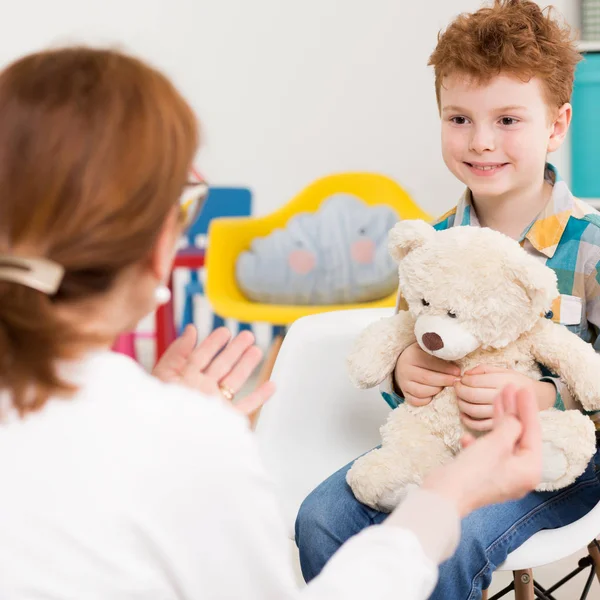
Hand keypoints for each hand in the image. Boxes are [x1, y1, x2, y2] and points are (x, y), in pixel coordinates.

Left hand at [152, 325, 274, 417]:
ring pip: (235, 381)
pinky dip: (260, 397)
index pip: (201, 356)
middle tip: (248, 335)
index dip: (213, 343)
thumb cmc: (161, 408)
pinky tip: (271, 385)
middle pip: (221, 366)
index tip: (225, 331)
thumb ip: (178, 351)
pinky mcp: (226, 419)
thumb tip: (191, 330)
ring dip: (247, 366)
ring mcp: (215, 404)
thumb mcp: (164, 374)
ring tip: (257, 350)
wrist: (169, 437)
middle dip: (234, 350)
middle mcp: (201, 391)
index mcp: (184, 380)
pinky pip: (247, 406)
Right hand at [394, 342, 460, 406]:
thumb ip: (439, 353)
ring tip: (444, 386)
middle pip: (427, 378)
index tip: (458, 371)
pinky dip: (427, 400)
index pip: (429, 362)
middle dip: (444, 380)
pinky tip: (434, 394)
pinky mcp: (404, 393)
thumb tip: (457, 361)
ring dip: (436, 390)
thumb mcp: (427, 349)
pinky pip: (416, 401)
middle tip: (456, 381)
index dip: (445, 368)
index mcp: (411, 356)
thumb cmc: (421, 356)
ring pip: (421, 392)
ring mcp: (403, 383)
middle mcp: (405, 370)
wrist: (404, 363)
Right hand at [422, 384, 542, 516]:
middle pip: (519, 435)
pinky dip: (481, 441)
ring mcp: (501, 475)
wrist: (445, 495)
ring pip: (503, 441)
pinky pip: (487, 452)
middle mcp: (519, 474)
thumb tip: (515, 419)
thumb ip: (511, 427)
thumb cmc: (474, 471)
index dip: (527, 407)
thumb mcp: (497, 443)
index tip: (523, 388)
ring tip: (494, 398)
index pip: (533, 431)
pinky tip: (469, 435)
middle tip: (509, 389)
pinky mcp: (483, 475)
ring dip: (497, 421)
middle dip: (513, 411)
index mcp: (529, 469)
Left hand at [455, 364, 554, 431]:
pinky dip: (467, 420)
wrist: (538, 398)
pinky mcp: (500, 425)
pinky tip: (464, 413)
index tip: (461, 379)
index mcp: (503, 381)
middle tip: (456, 386)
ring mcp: (502, 413)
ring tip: (459, 398)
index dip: (463, 380)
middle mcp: (502, 397)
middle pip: (471, 395)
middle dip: (459, 390)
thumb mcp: (503, 370)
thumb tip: (466, 374)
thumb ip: (484, 369)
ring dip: (460, 404)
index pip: (474, 381)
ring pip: (472, 410)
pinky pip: (479, 425)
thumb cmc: (516, 382)